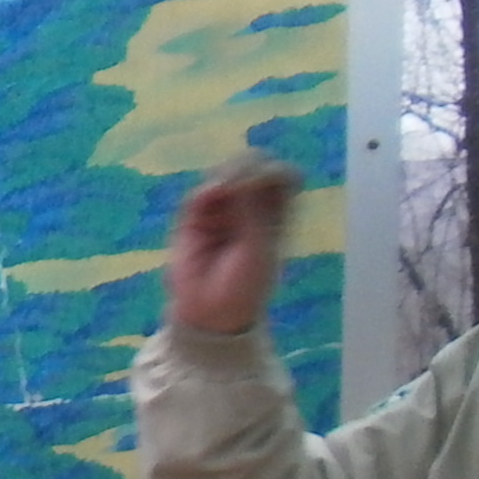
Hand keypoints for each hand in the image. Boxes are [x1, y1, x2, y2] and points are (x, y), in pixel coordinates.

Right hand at [164, 152, 304, 336]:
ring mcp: (223, 210)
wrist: (211, 311)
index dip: (275, 171)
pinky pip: (199, 193)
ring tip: (221, 189)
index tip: (265, 181)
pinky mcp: (195, 218)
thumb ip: (252, 208)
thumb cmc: (245, 285)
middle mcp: (251, 207)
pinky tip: (207, 197)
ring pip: (225, 172)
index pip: (283, 176)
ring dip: (224, 174)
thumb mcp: (259, 247)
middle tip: (240, 182)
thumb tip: (240, 172)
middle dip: (247, 166)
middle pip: (254, 166)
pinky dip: (205, 190)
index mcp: (278, 214)